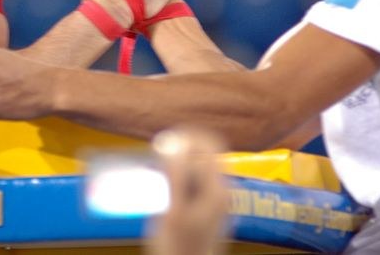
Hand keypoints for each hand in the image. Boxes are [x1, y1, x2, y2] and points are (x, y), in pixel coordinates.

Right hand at [147, 127, 229, 254]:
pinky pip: (196, 183)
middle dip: (182, 149)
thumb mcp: (172, 210)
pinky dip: (180, 178)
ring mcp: (216, 202)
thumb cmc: (179, 249)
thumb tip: (174, 142)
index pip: (210, 144)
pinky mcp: (206, 211)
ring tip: (158, 170)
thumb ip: (175, 175)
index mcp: (218, 189)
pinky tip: (163, 190)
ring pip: (200, 168)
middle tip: (160, 151)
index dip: (187, 136)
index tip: (166, 138)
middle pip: (206, 154)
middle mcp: (222, 193)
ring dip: (179, 164)